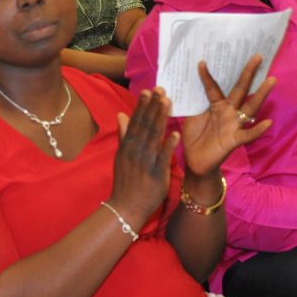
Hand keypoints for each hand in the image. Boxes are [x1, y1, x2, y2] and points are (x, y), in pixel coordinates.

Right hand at [109, 88, 181, 223]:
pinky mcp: (157, 174)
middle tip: (160, 89)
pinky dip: (169, 145)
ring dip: (161, 118)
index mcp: (128, 146)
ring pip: (154, 137)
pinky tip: (175, 133)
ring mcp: (146, 162)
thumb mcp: (120, 157)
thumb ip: (123, 135)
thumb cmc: (125, 182)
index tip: (148, 91)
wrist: (125, 207)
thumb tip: (121, 114)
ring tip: (168, 102)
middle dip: (153, 106)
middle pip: (145, 125)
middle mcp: (136, 151)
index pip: (136, 122)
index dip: (142, 106)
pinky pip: (163, 157)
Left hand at [180, 56, 275, 177]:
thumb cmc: (194, 137)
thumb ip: (193, 102)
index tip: (201, 61)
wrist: (195, 162)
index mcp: (216, 104)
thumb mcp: (191, 116)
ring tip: (271, 80)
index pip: (213, 86)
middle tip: (257, 56)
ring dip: (261, 94)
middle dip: (248, 73)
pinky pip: (247, 134)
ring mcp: (233, 124)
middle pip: (240, 89)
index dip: (207, 75)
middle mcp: (228, 111)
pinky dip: (257, 130)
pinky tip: (268, 123)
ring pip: (250, 107)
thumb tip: (184, 84)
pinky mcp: (234, 139)